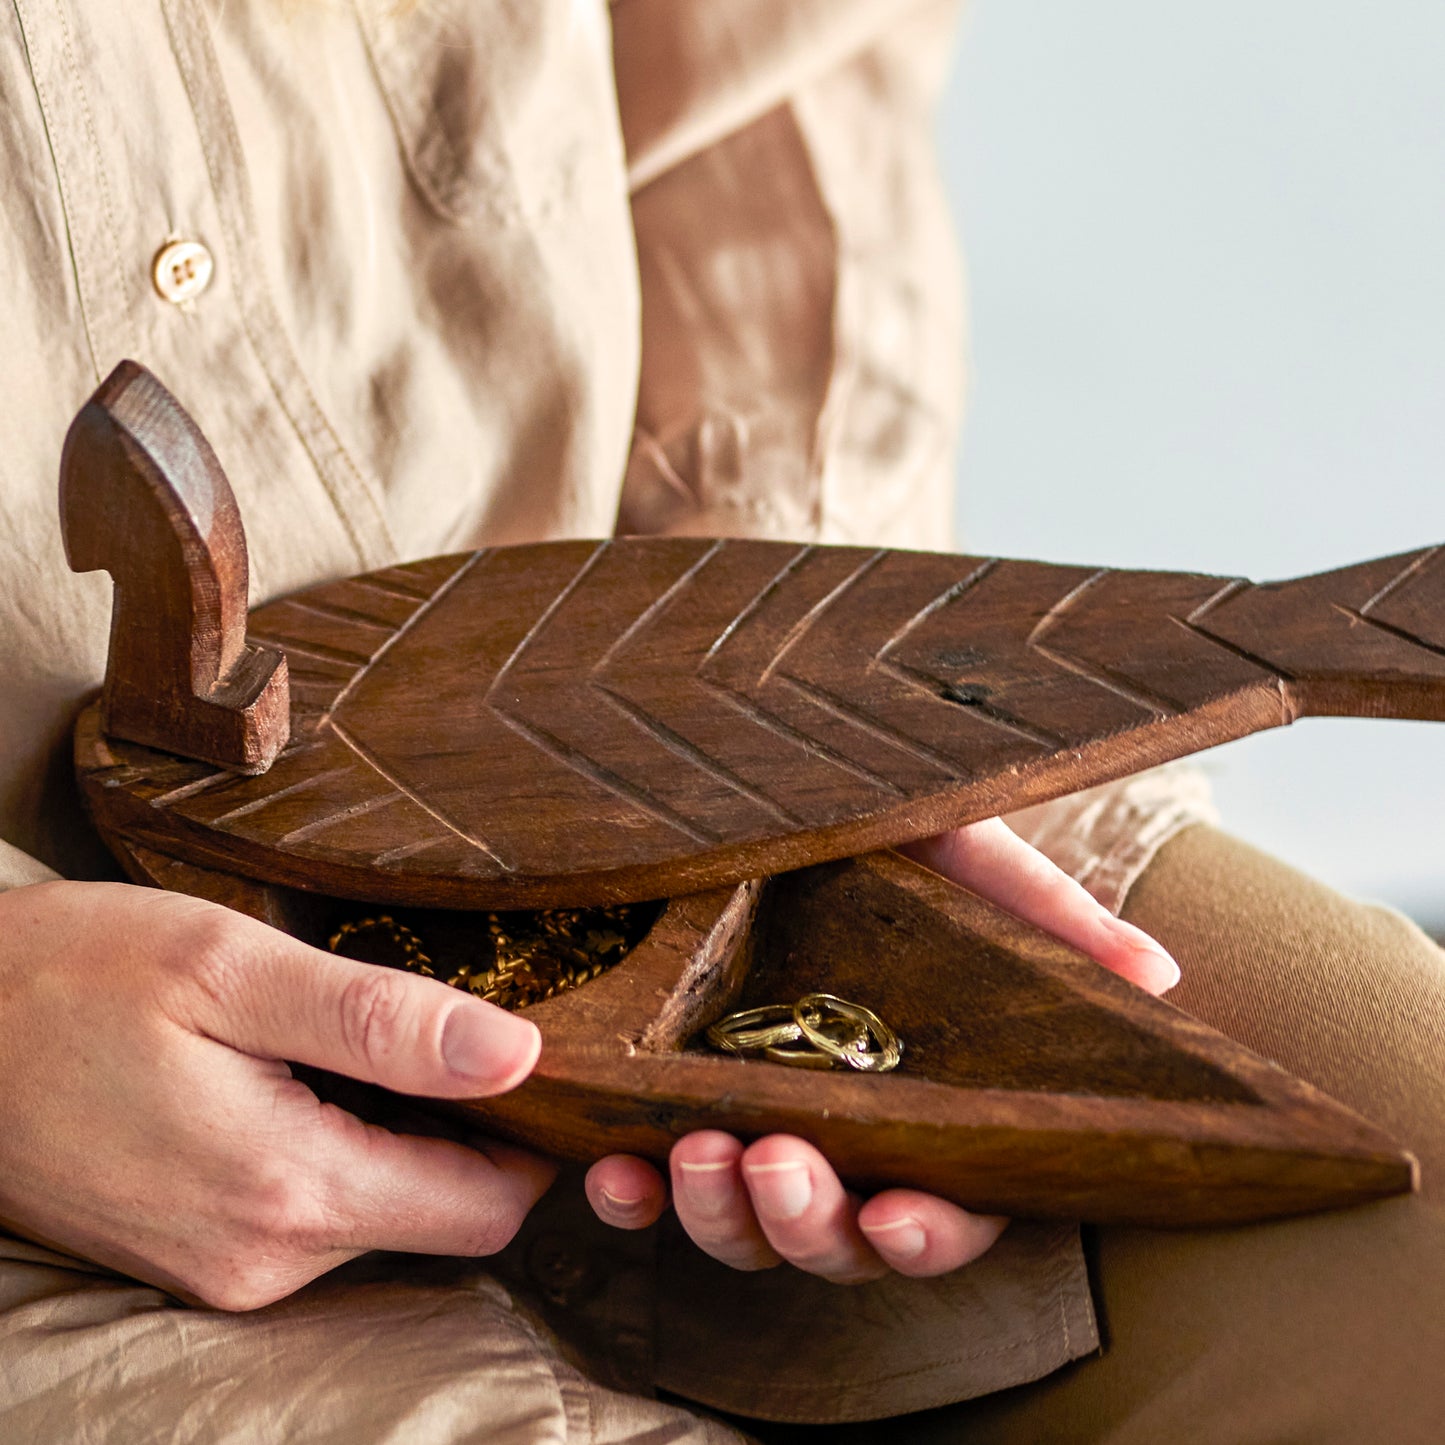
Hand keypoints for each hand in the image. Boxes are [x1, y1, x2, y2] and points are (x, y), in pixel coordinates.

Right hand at [0, 881, 553, 1309]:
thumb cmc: (75, 977)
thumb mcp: (232, 970)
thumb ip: (381, 1022)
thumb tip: (517, 1054)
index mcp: (291, 1191)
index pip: (487, 1206)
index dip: (530, 1136)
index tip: (532, 1056)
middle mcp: (265, 1261)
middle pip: (442, 1216)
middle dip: (470, 1132)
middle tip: (445, 1026)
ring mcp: (225, 1269)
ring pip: (382, 1213)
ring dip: (402, 1136)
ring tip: (365, 1038)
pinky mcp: (198, 1253)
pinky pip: (317, 1213)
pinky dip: (342, 1150)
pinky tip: (308, 1073)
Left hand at [584, 819, 1180, 1280]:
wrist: (767, 785)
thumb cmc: (883, 831)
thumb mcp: (961, 854)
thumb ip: (1048, 918)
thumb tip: (1158, 978)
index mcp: (923, 1096)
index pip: (948, 1202)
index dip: (929, 1233)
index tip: (900, 1215)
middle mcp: (839, 1126)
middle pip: (836, 1234)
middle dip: (808, 1223)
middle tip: (780, 1166)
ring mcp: (748, 1118)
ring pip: (741, 1226)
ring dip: (722, 1215)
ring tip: (700, 1151)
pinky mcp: (663, 1100)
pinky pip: (643, 1184)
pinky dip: (629, 1196)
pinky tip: (610, 1171)